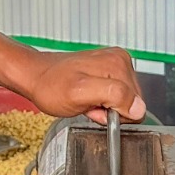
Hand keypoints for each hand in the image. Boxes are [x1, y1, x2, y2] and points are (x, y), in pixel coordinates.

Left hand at [13, 45, 144, 124]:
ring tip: (86, 100)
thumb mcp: (79, 94)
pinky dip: (101, 102)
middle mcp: (120, 60)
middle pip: (131, 103)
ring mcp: (114, 64)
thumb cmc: (50, 86)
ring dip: (104, 107)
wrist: (35, 76)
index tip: (95, 107)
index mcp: (118, 63)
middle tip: (88, 104)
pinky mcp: (107, 71)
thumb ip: (113, 96)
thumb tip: (138, 107)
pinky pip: (114, 97)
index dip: (115, 114)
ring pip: (123, 102)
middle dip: (110, 110)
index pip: (136, 104)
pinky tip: (87, 97)